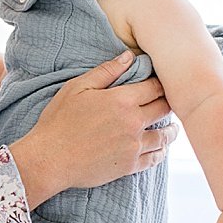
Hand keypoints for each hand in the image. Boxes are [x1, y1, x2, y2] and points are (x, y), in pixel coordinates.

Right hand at [9, 51, 176, 207]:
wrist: (50, 159)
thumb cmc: (59, 121)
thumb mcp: (77, 88)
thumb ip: (106, 71)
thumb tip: (129, 56)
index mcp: (122, 100)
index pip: (154, 87)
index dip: (161, 82)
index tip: (162, 81)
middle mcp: (133, 122)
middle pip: (164, 109)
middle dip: (169, 102)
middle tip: (171, 101)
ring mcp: (133, 145)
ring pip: (164, 135)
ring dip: (171, 129)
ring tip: (172, 126)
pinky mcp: (129, 165)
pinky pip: (155, 158)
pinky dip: (162, 151)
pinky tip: (161, 148)